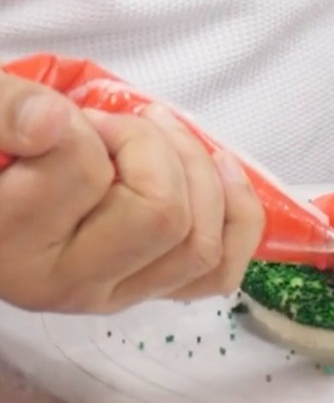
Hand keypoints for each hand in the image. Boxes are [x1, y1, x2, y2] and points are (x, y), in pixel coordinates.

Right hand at [0, 74, 264, 312]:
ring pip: (202, 245)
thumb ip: (6, 113)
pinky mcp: (153, 288)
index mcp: (14, 242)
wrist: (0, 188)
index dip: (94, 128)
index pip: (86, 175)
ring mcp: (119, 293)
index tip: (68, 116)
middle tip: (119, 123)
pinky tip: (223, 170)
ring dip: (201, 173)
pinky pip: (221, 271)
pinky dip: (236, 217)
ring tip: (166, 133)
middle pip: (163, 216)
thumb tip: (52, 123)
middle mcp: (71, 285)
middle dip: (157, 148)